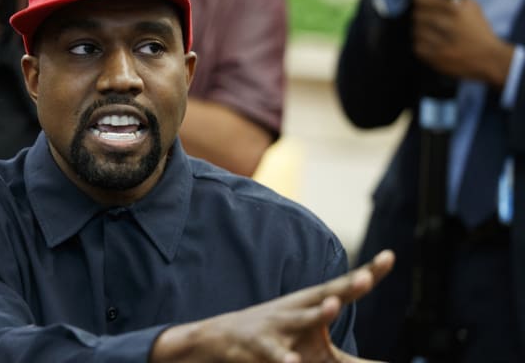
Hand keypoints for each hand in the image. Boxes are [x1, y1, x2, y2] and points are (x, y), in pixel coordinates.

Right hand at [150, 250, 394, 362]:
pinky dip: (284, 358)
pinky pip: (275, 354)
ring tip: (332, 307)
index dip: (368, 273)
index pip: (344, 286)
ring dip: (317, 314)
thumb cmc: (275, 337)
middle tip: (366, 278)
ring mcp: (278, 326)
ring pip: (301, 319)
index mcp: (311, 304)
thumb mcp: (312, 344)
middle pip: (326, 296)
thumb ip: (348, 357)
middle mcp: (297, 309)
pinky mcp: (260, 346)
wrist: (219, 337)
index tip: (389, 256)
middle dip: (346, 287)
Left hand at [412, 0, 513, 87]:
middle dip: (420, 16)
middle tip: (424, 18)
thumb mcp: (473, 8)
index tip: (419, 0)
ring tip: (430, 33)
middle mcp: (449, 25)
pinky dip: (421, 45)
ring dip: (421, 32)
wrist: (489, 58)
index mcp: (457, 10)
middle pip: (417, 15)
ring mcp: (442, 43)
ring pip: (416, 32)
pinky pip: (418, 47)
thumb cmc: (479, 32)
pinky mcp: (437, 58)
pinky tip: (430, 44)